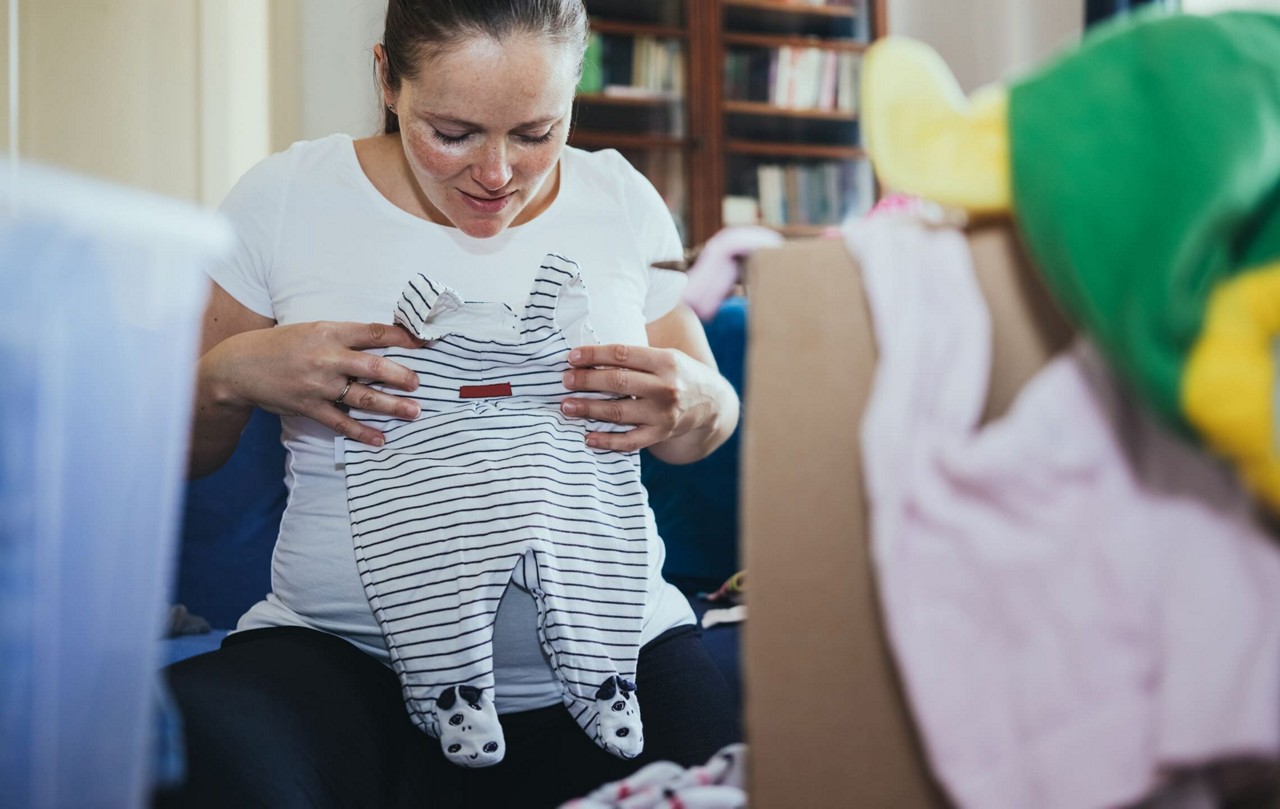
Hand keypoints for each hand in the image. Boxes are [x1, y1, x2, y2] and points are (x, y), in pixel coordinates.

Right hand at [201, 321, 423, 446]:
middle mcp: (327, 357)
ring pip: (363, 396)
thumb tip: (381, 343)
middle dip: (402, 376)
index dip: (403, 337)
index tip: (425, 343)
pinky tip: (381, 439)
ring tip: (414, 412)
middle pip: (374, 366)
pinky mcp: (309, 407)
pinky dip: (362, 432)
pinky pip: (342, 422)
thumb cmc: (281, 344)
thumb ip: (344, 337)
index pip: (374, 333)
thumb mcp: (313, 329)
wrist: (240, 366)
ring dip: (392, 406)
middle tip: (420, 384)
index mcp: (330, 332)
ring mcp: (319, 384)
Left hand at [559, 343, 730, 454]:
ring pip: (618, 412)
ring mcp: (663, 414)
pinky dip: (607, 441)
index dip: (593, 355)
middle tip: (565, 380)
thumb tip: (590, 356)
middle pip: (617, 382)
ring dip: (588, 408)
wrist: (713, 403)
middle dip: (586, 380)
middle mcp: (666, 388)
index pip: (622, 354)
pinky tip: (588, 437)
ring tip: (567, 406)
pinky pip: (629, 441)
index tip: (572, 357)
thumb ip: (635, 357)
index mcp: (666, 361)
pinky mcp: (661, 434)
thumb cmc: (680, 374)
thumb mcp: (667, 357)